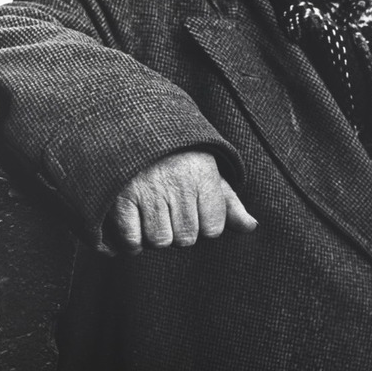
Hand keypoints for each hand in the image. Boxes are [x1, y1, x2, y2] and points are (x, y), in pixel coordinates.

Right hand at [109, 151, 256, 253]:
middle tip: (167, 208)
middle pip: (186, 239)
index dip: (202, 224)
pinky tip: (134, 223)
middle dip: (177, 230)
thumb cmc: (176, 158)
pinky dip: (131, 241)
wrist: (133, 128)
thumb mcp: (207, 172)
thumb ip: (229, 203)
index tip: (191, 206)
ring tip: (149, 213)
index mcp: (203, 175)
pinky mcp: (121, 198)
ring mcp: (148, 191)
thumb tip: (251, 227)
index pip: (213, 229)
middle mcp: (178, 183)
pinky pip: (132, 240)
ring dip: (153, 235)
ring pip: (159, 242)